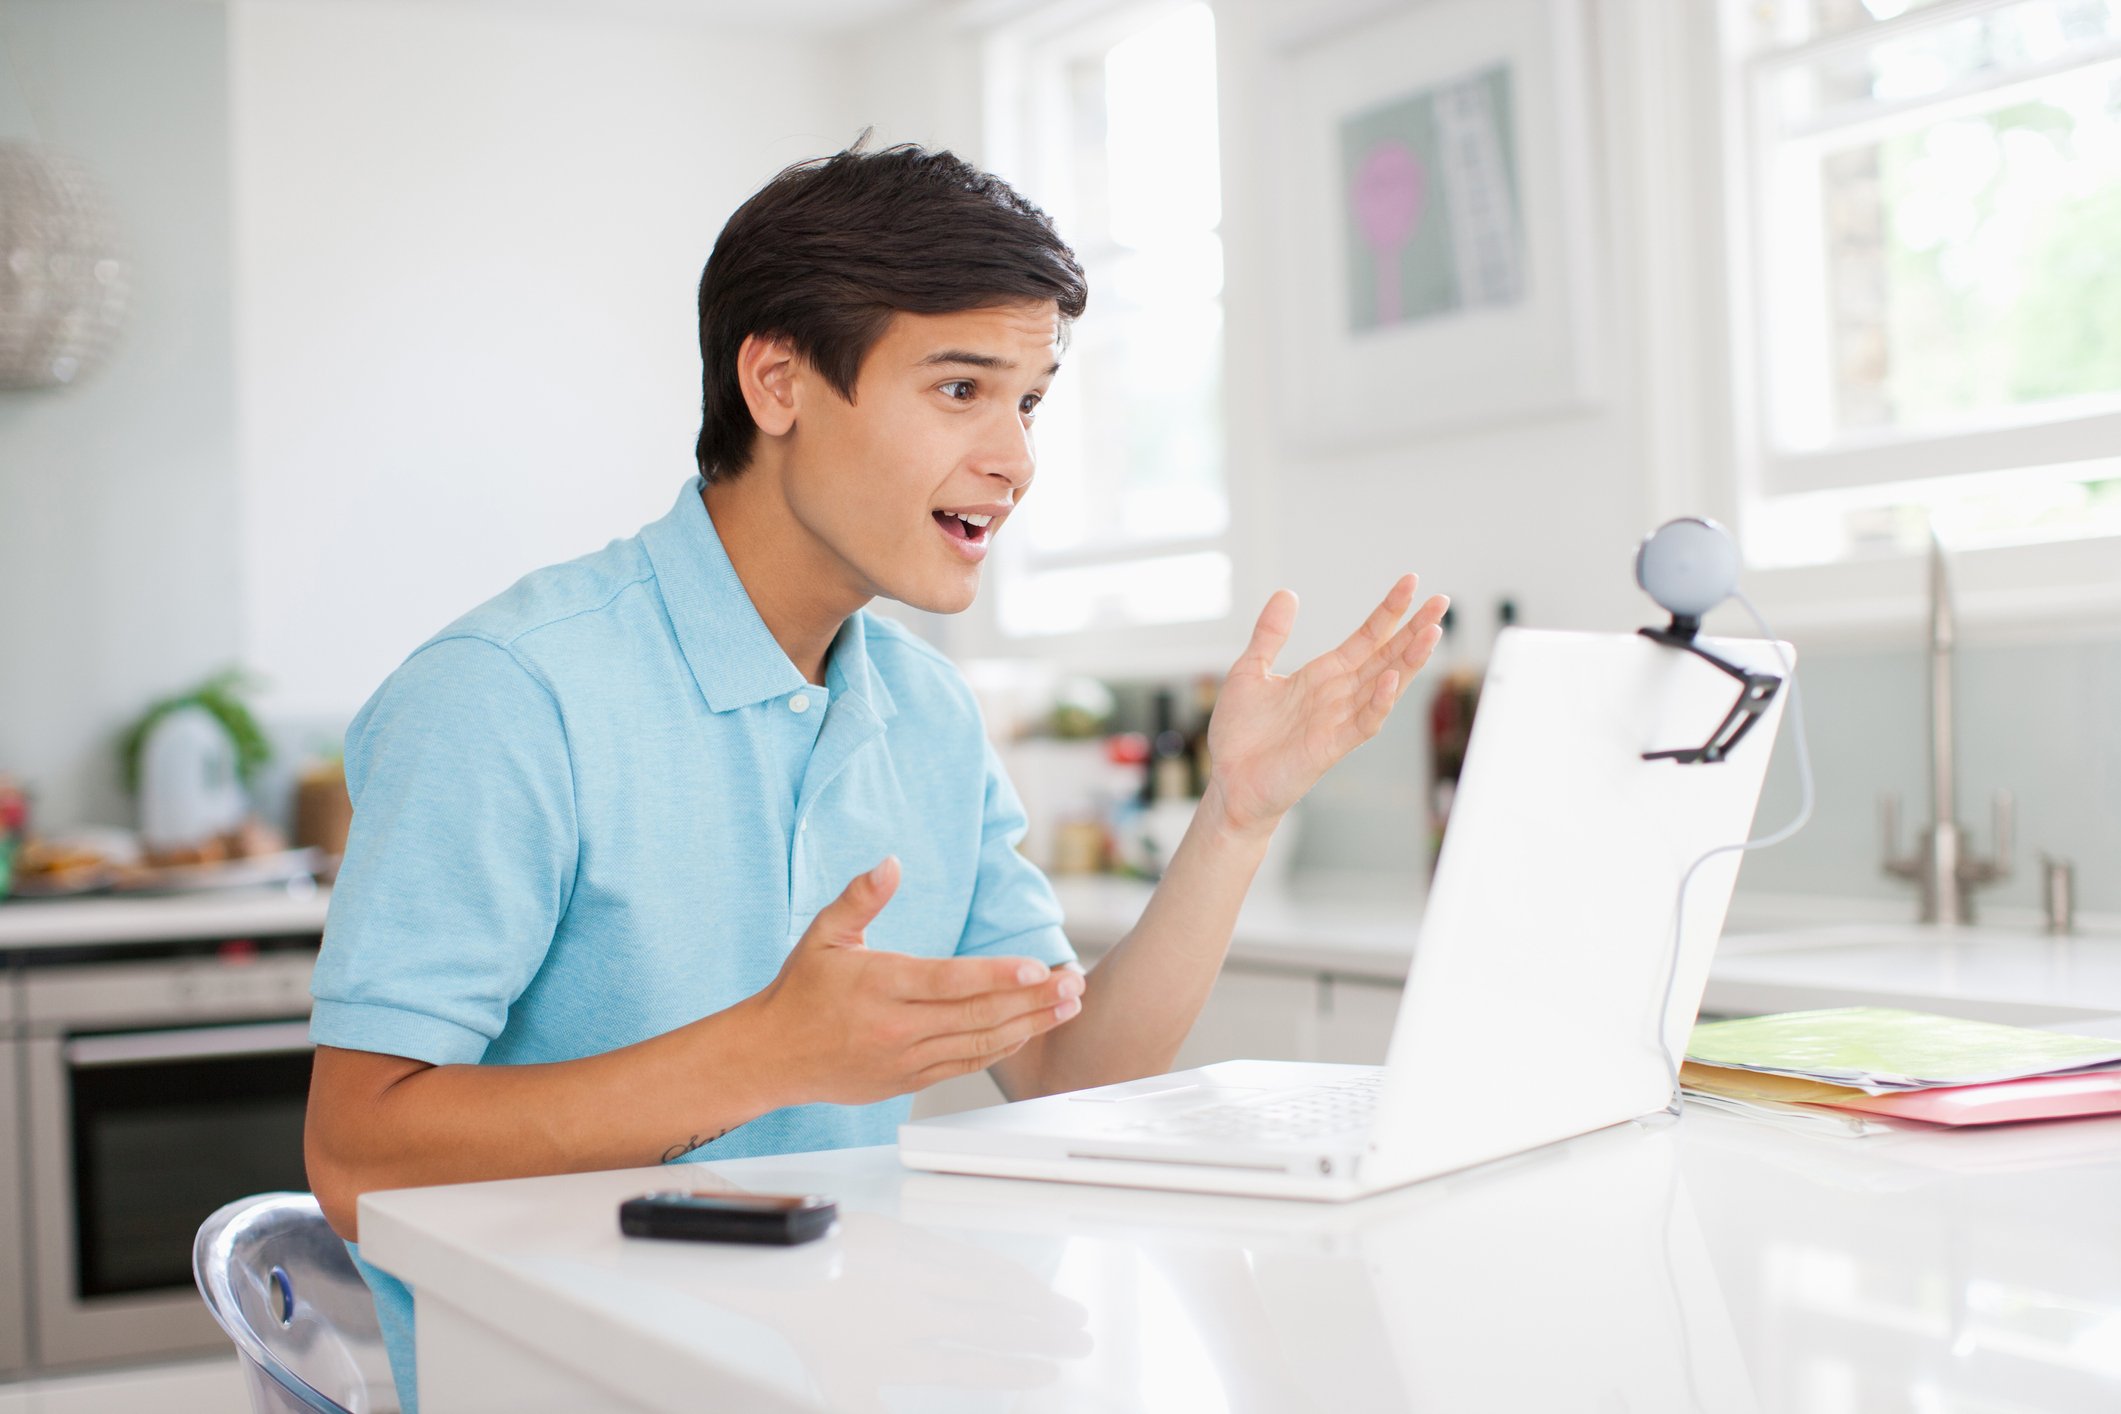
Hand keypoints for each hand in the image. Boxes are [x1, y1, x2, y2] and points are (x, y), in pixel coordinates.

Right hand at [746, 858, 1084, 1106]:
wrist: (771, 1055)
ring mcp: (904, 1059)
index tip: (1038, 967)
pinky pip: (965, 1065)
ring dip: (1029, 1025)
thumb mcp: (824, 934)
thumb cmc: (800, 991)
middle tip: (1074, 984)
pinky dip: (1001, 1049)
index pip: (950, 980)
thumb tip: (890, 863)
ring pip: (979, 1043)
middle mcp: (896, 1027)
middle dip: (1033, 999)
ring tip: (1066, 1007)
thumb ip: (860, 897)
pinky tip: (1028, 1031)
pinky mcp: (907, 1080)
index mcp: (880, 985)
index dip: (998, 975)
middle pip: (977, 1014)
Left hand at [1207, 575, 1448, 837]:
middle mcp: (1338, 695)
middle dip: (1414, 629)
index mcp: (1322, 675)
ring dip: (1409, 661)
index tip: (1411, 582)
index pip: (1366, 638)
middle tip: (1442, 602)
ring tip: (1431, 632)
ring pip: (1385, 685)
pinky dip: (1379, 702)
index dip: (1389, 611)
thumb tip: (1288, 593)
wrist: (1230, 784)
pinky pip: (1363, 722)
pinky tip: (1392, 679)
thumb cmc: (1241, 734)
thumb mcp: (1249, 671)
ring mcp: (1338, 720)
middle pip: (1387, 656)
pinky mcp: (1330, 746)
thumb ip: (1270, 635)